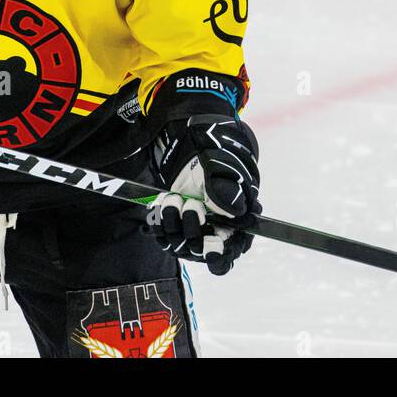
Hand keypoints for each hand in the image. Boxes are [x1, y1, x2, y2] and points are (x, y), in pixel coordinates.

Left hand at [145, 71, 261, 274]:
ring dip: (173, 223)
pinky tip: (162, 203)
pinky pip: (164, 234)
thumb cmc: (217, 151)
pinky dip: (159, 221)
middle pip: (202, 250)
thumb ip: (227, 186)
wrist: (194, 140)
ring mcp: (195, 225)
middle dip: (192, 231)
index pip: (232, 250)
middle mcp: (216, 227)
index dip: (221, 256)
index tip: (211, 251)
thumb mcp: (223, 163)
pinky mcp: (176, 221)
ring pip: (180, 243)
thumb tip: (236, 209)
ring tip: (174, 198)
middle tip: (190, 206)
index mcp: (237, 218)